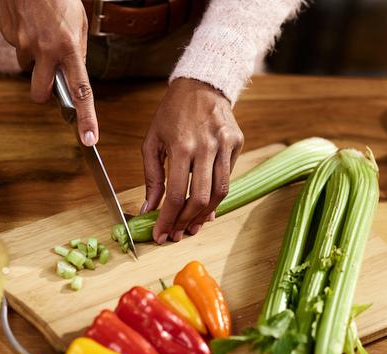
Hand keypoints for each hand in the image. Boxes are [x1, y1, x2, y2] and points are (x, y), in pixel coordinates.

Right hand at [0, 0, 97, 145]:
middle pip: (40, 93)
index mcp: (68, 48)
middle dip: (44, 92)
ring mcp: (22, 44)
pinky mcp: (7, 35)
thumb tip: (74, 71)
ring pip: (27, 65)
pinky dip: (23, 38)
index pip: (80, 92)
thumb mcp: (80, 23)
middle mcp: (44, 50)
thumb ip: (78, 51)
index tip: (89, 138)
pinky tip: (29, 21)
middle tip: (50, 78)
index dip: (86, 118)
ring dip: (34, 57)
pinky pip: (16, 46)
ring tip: (40, 31)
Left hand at [141, 78, 243, 242]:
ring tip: (192, 225)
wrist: (202, 85)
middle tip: (177, 233)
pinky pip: (228, 178)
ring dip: (204, 214)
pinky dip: (216, 196)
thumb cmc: (172, 113)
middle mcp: (206, 146)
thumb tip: (150, 209)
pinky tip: (206, 206)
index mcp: (181, 145)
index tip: (161, 234)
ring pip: (219, 192)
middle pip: (200, 198)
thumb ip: (151, 177)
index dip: (168, 219)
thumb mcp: (153, 141)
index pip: (175, 193)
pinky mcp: (237, 143)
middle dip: (187, 222)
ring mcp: (225, 145)